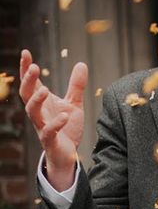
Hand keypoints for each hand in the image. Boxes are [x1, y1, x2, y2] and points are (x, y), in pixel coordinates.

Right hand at [19, 49, 86, 189]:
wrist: (68, 155)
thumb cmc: (67, 129)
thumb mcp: (74, 104)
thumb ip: (76, 86)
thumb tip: (81, 64)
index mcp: (43, 103)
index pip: (31, 83)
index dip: (26, 68)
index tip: (26, 53)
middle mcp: (39, 113)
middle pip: (26, 94)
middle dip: (28, 80)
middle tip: (34, 67)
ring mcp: (42, 126)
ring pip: (32, 112)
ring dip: (36, 100)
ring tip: (45, 89)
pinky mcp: (50, 140)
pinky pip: (49, 132)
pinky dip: (56, 124)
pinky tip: (64, 116)